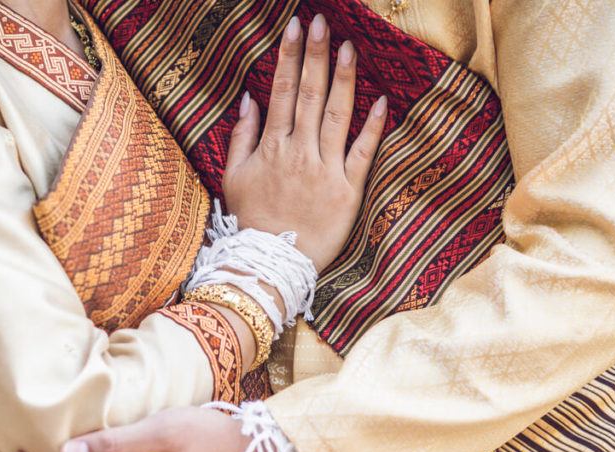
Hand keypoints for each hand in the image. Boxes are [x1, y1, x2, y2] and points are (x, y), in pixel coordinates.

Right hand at [223, 14, 386, 270]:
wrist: (269, 265)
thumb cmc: (251, 222)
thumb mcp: (233, 179)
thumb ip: (240, 138)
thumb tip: (248, 101)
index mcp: (271, 147)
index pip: (281, 92)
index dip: (288, 57)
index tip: (294, 27)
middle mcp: (298, 153)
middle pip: (309, 95)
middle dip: (315, 54)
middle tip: (320, 21)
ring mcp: (325, 171)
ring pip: (336, 116)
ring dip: (343, 79)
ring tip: (349, 47)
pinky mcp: (347, 192)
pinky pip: (362, 154)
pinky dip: (372, 128)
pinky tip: (381, 100)